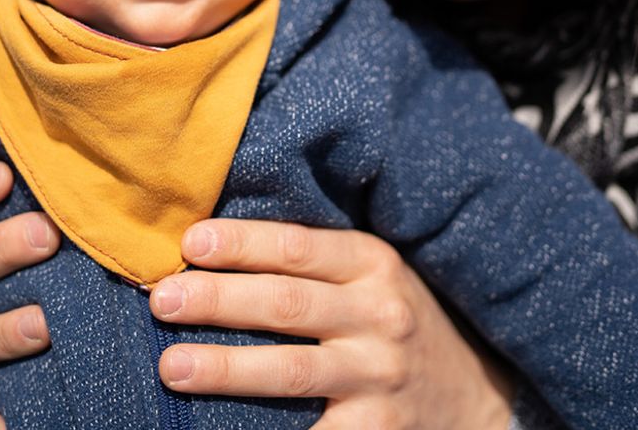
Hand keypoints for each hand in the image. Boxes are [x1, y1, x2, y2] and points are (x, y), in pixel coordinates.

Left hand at [148, 219, 513, 429]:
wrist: (475, 394)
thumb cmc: (393, 323)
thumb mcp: (371, 276)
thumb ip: (311, 262)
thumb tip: (206, 246)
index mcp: (374, 265)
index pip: (298, 248)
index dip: (242, 243)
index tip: (189, 242)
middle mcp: (380, 318)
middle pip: (287, 304)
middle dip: (218, 300)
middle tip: (162, 299)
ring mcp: (379, 378)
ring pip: (292, 371)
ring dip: (225, 368)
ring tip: (170, 367)